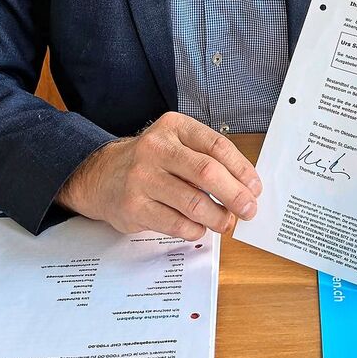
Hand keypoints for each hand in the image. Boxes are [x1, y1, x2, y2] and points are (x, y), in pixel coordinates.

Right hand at [56, 112, 261, 239]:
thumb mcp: (176, 144)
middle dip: (235, 195)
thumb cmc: (151, 161)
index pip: (216, 145)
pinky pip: (175, 224)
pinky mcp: (134, 206)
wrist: (102, 176)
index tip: (255, 186)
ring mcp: (142, 178)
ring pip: (193, 202)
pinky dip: (195, 230)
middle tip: (249, 209)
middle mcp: (156, 148)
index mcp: (173, 127)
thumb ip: (206, 157)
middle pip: (207, 173)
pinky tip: (199, 228)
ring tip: (226, 223)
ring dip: (218, 217)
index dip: (241, 168)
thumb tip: (244, 186)